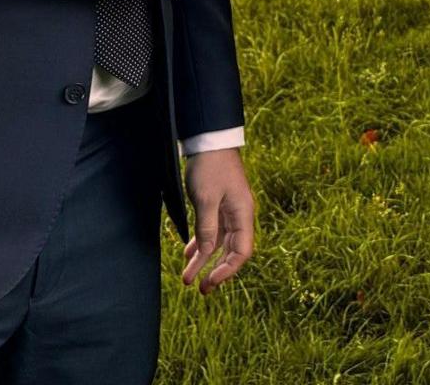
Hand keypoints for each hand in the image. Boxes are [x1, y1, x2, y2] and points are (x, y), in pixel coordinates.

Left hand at [179, 147, 255, 293]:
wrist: (209, 141)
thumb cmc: (210, 167)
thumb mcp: (206, 199)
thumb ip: (207, 228)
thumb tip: (207, 254)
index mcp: (242, 215)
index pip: (242, 252)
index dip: (227, 270)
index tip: (209, 281)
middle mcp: (239, 216)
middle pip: (231, 252)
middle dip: (215, 271)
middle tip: (200, 289)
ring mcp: (228, 211)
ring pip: (218, 244)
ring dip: (204, 260)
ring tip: (189, 277)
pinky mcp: (217, 206)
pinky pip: (211, 232)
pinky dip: (200, 244)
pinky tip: (187, 253)